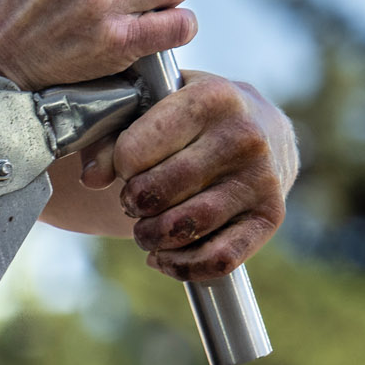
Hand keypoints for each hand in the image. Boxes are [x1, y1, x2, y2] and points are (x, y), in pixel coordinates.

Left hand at [71, 72, 297, 278]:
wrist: (261, 125)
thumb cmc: (192, 116)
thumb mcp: (151, 106)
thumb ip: (111, 137)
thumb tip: (92, 178)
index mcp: (211, 99)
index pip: (134, 153)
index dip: (120, 167)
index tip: (128, 164)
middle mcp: (244, 137)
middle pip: (157, 192)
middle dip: (132, 202)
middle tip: (135, 199)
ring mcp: (262, 178)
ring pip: (185, 227)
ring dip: (152, 237)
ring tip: (147, 228)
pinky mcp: (272, 215)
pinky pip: (221, 258)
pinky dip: (183, 266)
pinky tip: (166, 255)